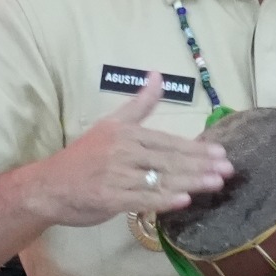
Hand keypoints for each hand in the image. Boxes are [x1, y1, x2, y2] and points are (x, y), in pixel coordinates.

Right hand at [18, 81, 231, 227]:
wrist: (47, 186)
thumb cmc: (83, 157)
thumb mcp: (110, 124)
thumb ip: (138, 104)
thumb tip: (157, 75)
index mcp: (126, 133)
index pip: (168, 141)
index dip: (196, 148)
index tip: (221, 153)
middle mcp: (122, 151)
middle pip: (168, 159)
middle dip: (200, 165)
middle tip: (228, 170)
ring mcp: (115, 175)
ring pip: (159, 179)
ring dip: (190, 182)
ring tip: (215, 184)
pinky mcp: (108, 198)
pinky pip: (141, 199)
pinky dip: (163, 200)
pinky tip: (184, 201)